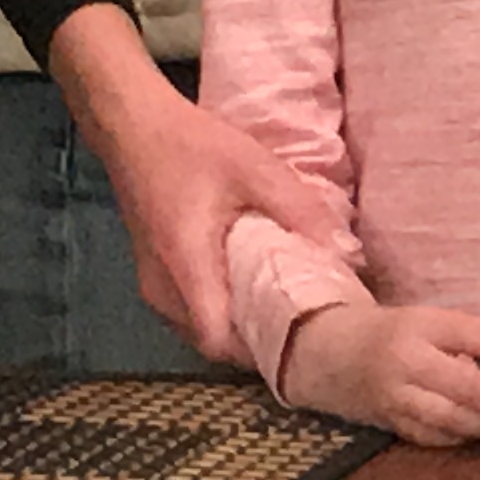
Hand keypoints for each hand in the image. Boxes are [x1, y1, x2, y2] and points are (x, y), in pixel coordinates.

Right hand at [45, 5, 344, 360]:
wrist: (134, 128)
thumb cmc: (194, 146)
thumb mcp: (256, 169)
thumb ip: (299, 210)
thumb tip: (344, 252)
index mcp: (185, 267)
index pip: (218, 340)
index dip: (260, 350)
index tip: (302, 341)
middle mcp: (162, 289)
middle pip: (210, 342)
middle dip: (256, 343)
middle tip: (304, 326)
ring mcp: (152, 285)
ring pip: (198, 331)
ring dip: (238, 329)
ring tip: (285, 311)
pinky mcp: (154, 276)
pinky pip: (189, 312)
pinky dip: (220, 312)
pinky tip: (253, 291)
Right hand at [279, 302, 479, 446]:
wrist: (330, 354)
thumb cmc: (396, 332)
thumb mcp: (433, 322)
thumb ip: (473, 342)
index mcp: (426, 325)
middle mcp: (410, 361)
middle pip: (471, 388)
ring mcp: (397, 397)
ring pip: (454, 419)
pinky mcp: (391, 424)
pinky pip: (436, 436)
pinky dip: (466, 438)